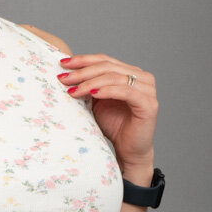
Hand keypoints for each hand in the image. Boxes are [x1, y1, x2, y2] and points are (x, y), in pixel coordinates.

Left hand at [58, 53, 158, 172]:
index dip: (84, 60)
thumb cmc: (114, 126)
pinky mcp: (149, 104)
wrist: (129, 150)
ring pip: (114, 77)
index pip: (105, 60)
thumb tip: (67, 74)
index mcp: (130, 73)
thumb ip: (89, 87)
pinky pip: (125, 92)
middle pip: (108, 67)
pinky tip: (92, 94)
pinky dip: (107, 91)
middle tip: (64, 78)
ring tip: (72, 90)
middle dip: (83, 72)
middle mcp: (141, 77)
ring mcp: (147, 89)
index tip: (63, 63)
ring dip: (90, 82)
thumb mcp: (97, 102)